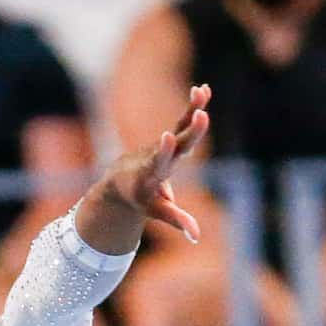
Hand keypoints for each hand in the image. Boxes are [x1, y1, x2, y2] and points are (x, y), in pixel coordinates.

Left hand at [100, 83, 211, 243]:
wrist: (121, 180)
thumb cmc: (140, 199)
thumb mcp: (156, 211)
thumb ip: (177, 220)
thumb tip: (196, 237)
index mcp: (152, 175)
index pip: (159, 162)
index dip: (164, 151)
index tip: (168, 137)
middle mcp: (158, 156)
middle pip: (177, 143)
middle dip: (189, 131)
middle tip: (201, 115)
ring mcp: (163, 145)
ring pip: (180, 126)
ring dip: (192, 109)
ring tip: (202, 90)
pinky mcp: (169, 137)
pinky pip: (183, 120)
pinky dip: (194, 106)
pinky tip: (205, 88)